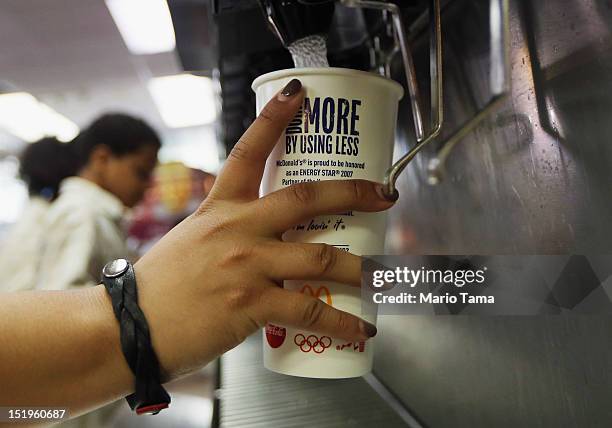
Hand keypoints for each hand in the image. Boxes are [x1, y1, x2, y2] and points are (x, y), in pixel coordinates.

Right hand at [133, 79, 396, 378]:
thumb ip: (227, 229)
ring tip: (383, 274)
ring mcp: (246, 265)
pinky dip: (343, 321)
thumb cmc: (160, 286)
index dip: (275, 118)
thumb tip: (260, 231)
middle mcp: (237, 229)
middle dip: (353, 193)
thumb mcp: (192, 239)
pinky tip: (363, 329)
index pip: (249, 152)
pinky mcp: (252, 304)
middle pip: (305, 199)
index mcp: (220, 208)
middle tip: (385, 194)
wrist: (130, 329)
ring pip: (320, 257)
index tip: (298, 92)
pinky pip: (310, 311)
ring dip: (361, 268)